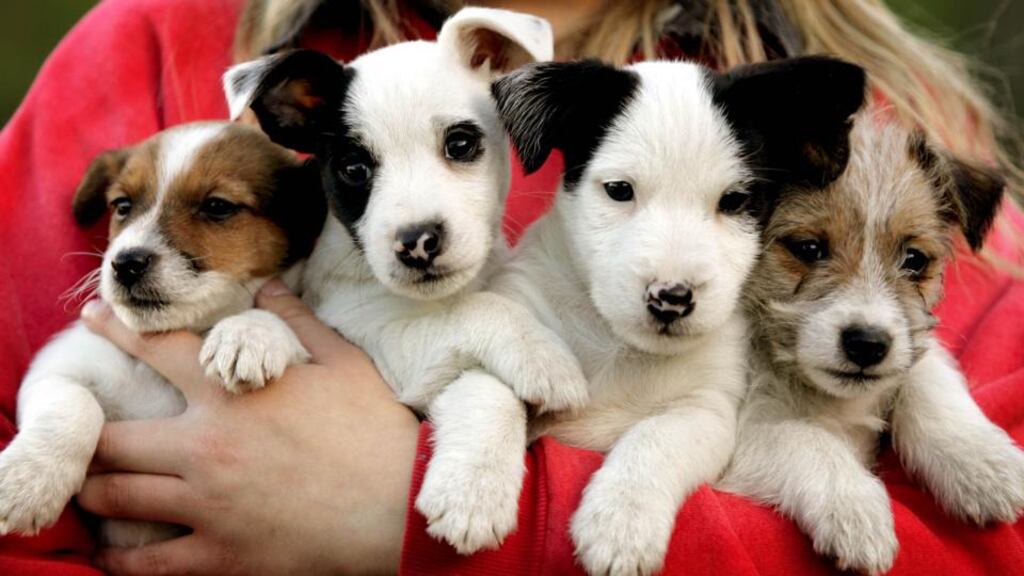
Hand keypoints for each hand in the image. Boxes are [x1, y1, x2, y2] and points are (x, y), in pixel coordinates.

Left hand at [77, 280, 419, 574]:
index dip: (116, 331)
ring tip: (86, 489)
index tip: (91, 321)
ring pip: (118, 498)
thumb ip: (298, 321)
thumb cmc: (374, 431)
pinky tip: (109, 558)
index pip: (156, 350)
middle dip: (90, 436)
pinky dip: (120, 562)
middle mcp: (205, 446)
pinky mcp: (219, 554)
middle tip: (82, 436)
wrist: (397, 506)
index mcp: (231, 394)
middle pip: (114, 439)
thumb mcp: (343, 363)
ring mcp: (207, 504)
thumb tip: (269, 287)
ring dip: (95, 491)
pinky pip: (149, 564)